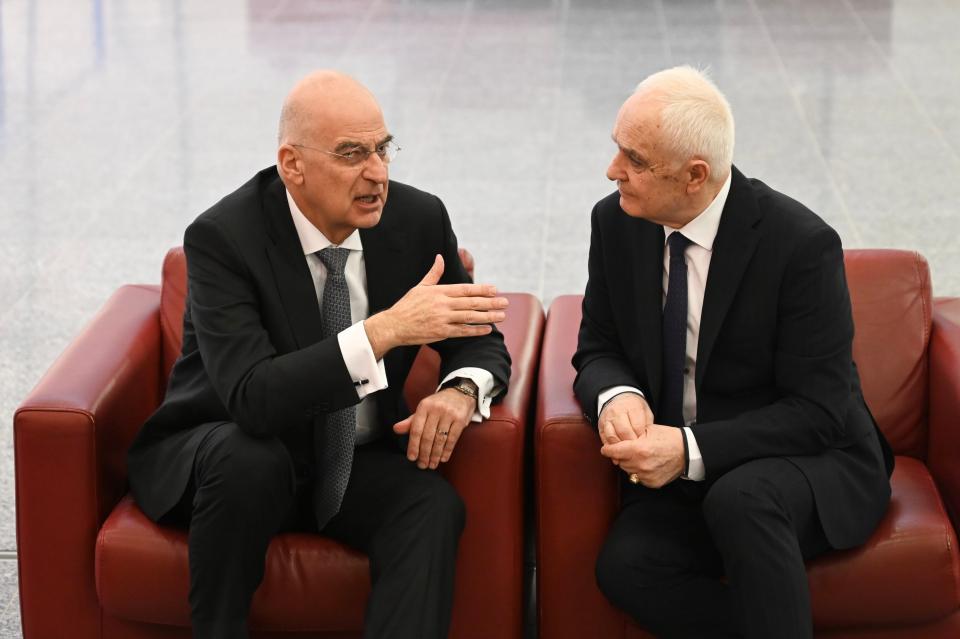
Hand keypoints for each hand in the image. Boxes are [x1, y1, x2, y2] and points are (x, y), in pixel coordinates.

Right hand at [364, 255, 507, 358]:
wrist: (394, 325)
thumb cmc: (407, 305)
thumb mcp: (420, 287)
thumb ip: (434, 273)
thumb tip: (440, 258)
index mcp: (439, 292)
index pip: (465, 289)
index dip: (481, 289)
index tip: (495, 289)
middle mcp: (442, 304)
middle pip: (471, 302)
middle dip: (490, 302)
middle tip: (505, 302)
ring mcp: (443, 319)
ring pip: (470, 316)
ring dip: (488, 316)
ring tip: (501, 316)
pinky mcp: (441, 332)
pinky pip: (462, 331)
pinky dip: (476, 330)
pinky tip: (488, 329)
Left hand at [393, 387, 475, 468]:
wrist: (460, 393)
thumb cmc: (438, 404)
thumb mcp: (423, 409)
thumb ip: (410, 421)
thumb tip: (395, 429)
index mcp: (424, 406)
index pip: (416, 429)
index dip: (413, 445)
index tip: (412, 458)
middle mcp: (436, 409)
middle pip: (428, 436)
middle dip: (424, 454)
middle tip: (422, 465)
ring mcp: (449, 414)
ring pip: (440, 439)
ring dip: (435, 455)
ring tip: (432, 465)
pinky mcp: (461, 419)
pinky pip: (452, 439)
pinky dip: (447, 451)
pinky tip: (443, 458)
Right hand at [597, 392, 652, 446]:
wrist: (619, 398)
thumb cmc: (635, 408)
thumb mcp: (645, 412)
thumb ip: (647, 425)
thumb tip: (647, 441)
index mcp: (632, 406)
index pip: (637, 426)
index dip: (641, 437)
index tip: (644, 442)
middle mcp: (617, 411)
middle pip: (623, 431)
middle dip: (631, 443)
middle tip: (636, 449)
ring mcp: (607, 418)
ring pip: (612, 436)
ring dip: (620, 446)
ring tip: (627, 452)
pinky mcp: (601, 425)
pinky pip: (604, 438)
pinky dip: (611, 447)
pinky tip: (618, 451)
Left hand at [600, 424, 684, 488]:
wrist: (687, 451)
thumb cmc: (668, 438)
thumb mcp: (648, 430)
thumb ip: (631, 436)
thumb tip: (617, 442)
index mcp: (638, 449)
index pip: (614, 452)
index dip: (608, 449)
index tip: (605, 449)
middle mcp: (641, 465)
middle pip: (620, 462)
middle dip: (620, 455)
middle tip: (626, 450)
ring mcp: (646, 475)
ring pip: (628, 471)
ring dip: (629, 464)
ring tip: (638, 456)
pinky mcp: (652, 483)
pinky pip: (638, 478)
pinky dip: (639, 472)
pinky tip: (646, 464)